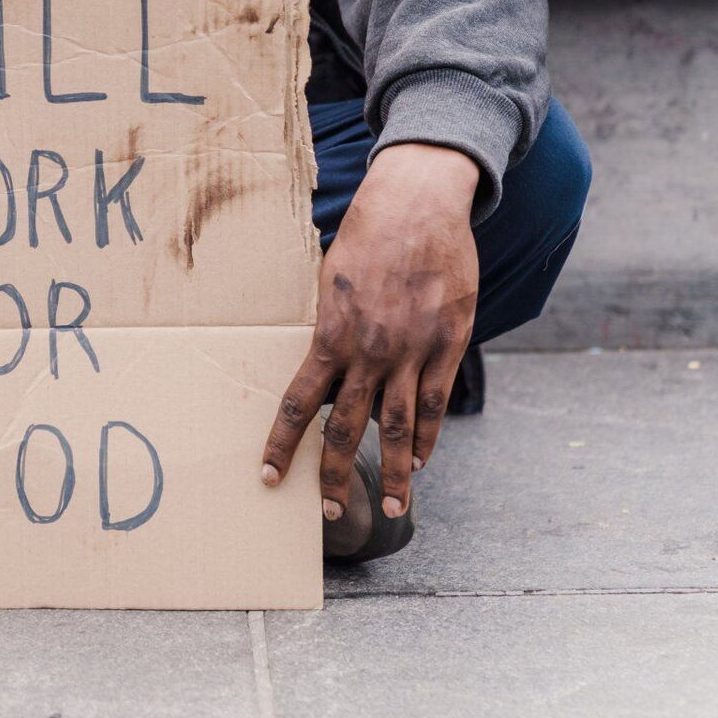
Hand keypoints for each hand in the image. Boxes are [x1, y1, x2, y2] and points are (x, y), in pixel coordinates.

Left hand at [261, 143, 480, 521]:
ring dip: (397, 473)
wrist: (417, 205)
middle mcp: (368, 351)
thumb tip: (322, 366)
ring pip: (399, 428)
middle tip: (331, 512)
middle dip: (335, 475)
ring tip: (396, 507)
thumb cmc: (367, 238)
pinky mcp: (447, 345)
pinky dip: (429, 438)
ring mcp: (411, 351)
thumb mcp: (329, 280)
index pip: (297, 403)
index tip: (270, 477)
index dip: (282, 444)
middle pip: (346, 428)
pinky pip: (434, 403)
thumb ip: (328, 328)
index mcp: (330, 335)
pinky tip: (424, 462)